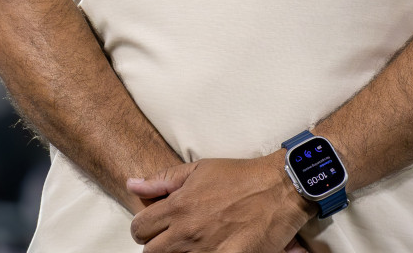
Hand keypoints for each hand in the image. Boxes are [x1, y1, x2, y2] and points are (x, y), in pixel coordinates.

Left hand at [127, 155, 313, 252]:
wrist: (280, 188)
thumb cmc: (242, 176)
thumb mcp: (200, 169)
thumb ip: (163, 180)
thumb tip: (132, 184)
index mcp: (178, 206)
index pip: (139, 229)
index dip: (144, 229)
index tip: (156, 227)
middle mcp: (187, 231)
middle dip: (158, 246)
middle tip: (174, 239)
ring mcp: (206, 250)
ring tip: (192, 245)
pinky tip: (209, 250)